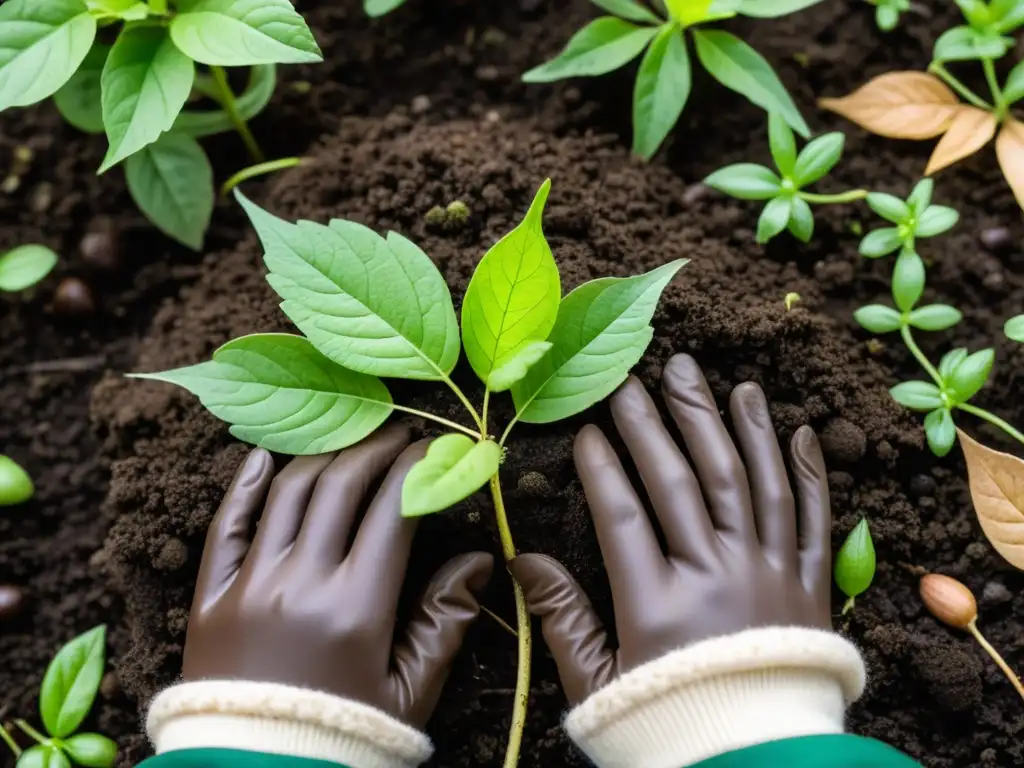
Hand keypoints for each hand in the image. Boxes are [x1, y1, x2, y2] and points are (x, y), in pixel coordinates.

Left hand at [182, 426, 493, 727]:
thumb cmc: (347, 738)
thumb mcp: (412, 691)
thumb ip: (445, 621)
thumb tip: (478, 559)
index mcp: (356, 606)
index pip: (393, 508)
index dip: (419, 467)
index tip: (437, 447)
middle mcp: (300, 583)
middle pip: (341, 484)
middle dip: (376, 447)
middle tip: (399, 432)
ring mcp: (249, 586)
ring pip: (287, 492)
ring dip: (323, 455)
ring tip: (350, 442)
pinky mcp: (210, 598)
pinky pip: (225, 526)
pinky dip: (245, 484)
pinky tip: (265, 457)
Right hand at [509, 353, 830, 703]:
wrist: (752, 765)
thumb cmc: (665, 724)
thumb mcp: (596, 684)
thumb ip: (561, 619)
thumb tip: (521, 560)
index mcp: (658, 604)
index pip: (623, 513)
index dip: (601, 466)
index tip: (585, 426)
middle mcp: (716, 577)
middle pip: (684, 482)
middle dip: (656, 423)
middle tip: (639, 377)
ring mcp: (768, 576)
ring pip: (750, 483)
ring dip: (733, 425)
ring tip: (719, 380)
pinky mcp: (809, 588)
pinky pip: (812, 519)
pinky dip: (808, 473)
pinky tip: (796, 431)